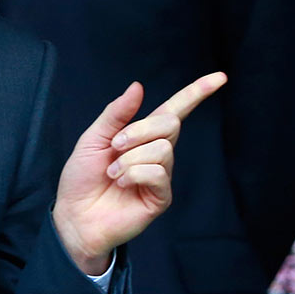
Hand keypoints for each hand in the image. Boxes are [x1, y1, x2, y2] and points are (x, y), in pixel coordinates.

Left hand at [52, 72, 226, 273]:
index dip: (197, 93)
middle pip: (170, 123)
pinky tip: (122, 184)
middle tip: (115, 147)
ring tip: (113, 173)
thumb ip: (116, 113)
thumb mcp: (93, 138)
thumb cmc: (82, 179)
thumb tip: (138, 86)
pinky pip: (158, 173)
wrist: (74, 216)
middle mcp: (157, 153)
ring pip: (162, 149)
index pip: (176, 109)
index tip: (220, 77)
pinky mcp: (161, 197)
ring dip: (130, 158)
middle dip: (139, 131)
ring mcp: (161, 175)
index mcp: (143, 135)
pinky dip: (135, 174)